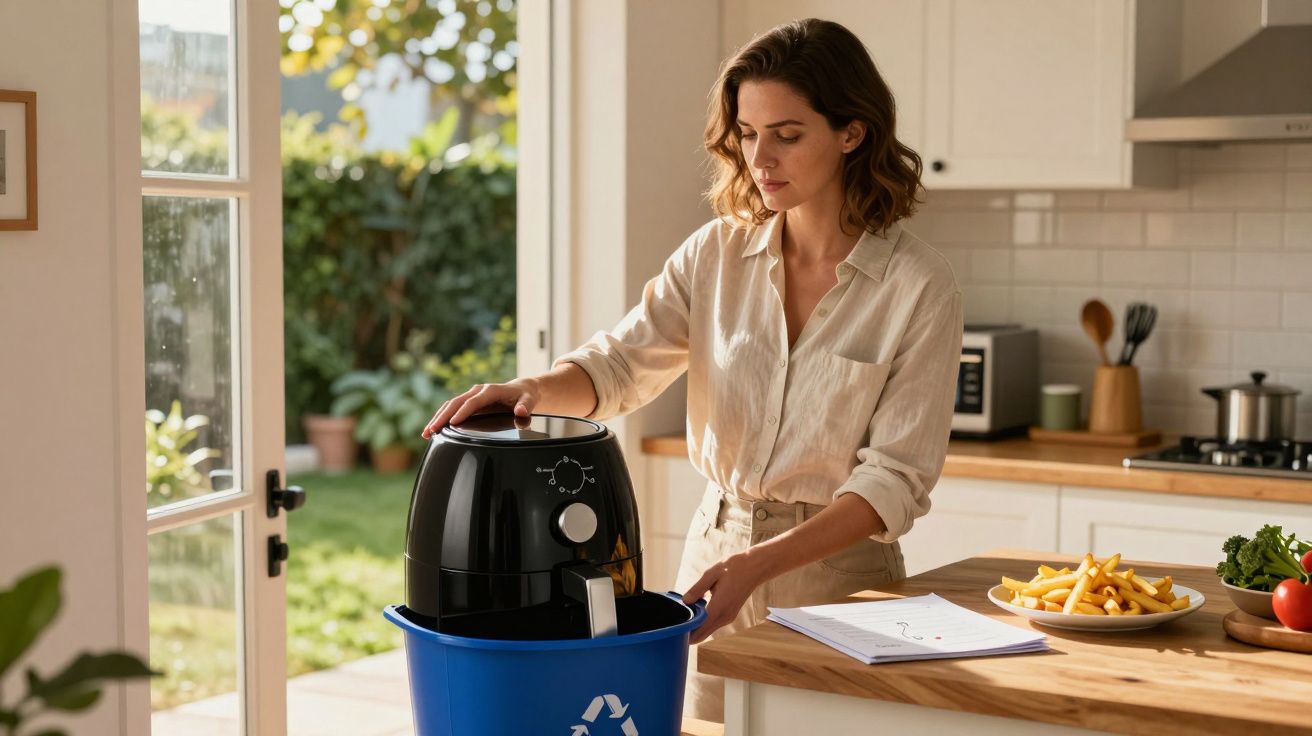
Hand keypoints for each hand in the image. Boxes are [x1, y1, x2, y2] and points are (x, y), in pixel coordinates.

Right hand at [421, 378, 540, 438]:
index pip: (473, 401)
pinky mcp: (468, 402)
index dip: (463, 411)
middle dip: (443, 416)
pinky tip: (433, 429)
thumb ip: (526, 405)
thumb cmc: (525, 395)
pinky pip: (452, 409)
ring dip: (438, 418)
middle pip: (456, 403)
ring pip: (450, 405)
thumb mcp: (529, 399)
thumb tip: (520, 411)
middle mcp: (477, 391)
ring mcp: (471, 396)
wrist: (521, 389)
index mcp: (490, 390)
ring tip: (427, 432)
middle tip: (431, 429)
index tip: (453, 422)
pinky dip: (441, 418)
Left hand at [681, 551, 766, 644]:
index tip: (674, 631)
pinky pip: (713, 624)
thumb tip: (685, 601)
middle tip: (674, 625)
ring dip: (695, 628)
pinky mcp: (729, 615)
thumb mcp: (712, 573)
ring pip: (707, 631)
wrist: (755, 567)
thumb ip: (697, 589)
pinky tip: (695, 611)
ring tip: (682, 616)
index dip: (686, 633)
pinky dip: (703, 623)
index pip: (699, 629)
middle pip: (702, 634)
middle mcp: (724, 616)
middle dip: (688, 633)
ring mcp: (728, 617)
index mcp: (719, 607)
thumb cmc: (734, 567)